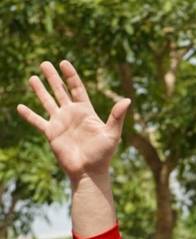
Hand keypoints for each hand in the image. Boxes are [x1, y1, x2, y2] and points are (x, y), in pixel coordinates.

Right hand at [16, 61, 129, 183]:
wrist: (89, 172)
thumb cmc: (103, 155)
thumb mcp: (112, 134)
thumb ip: (117, 116)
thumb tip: (127, 100)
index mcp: (86, 112)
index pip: (77, 89)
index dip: (70, 76)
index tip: (64, 62)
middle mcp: (72, 115)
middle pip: (60, 91)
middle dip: (53, 77)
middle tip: (45, 63)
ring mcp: (60, 123)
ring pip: (48, 102)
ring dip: (40, 90)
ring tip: (32, 78)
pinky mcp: (51, 134)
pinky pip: (37, 122)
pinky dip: (29, 115)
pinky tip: (20, 107)